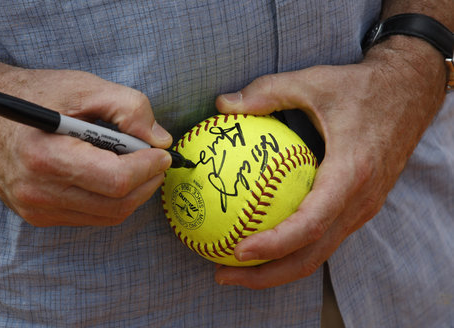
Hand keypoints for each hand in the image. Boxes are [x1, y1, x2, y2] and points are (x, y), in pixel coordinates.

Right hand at [0, 67, 172, 226]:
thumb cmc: (31, 95)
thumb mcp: (83, 87)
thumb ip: (128, 108)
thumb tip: (160, 140)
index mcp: (47, 156)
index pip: (116, 180)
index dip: (148, 168)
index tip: (162, 153)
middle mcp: (40, 192)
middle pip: (117, 204)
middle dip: (147, 183)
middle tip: (156, 161)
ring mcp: (38, 209)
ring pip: (108, 216)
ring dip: (134, 193)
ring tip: (138, 167)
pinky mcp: (39, 215)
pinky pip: (91, 217)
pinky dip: (112, 200)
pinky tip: (113, 177)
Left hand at [213, 36, 446, 288]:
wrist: (411, 93)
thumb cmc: (361, 88)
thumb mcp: (312, 82)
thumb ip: (267, 92)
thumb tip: (222, 104)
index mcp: (350, 173)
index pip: (311, 224)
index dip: (273, 244)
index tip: (237, 250)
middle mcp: (359, 201)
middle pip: (311, 256)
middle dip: (265, 275)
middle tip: (222, 274)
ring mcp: (362, 209)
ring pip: (318, 254)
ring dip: (276, 268)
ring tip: (234, 266)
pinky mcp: (358, 208)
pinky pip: (323, 238)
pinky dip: (292, 249)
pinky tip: (263, 238)